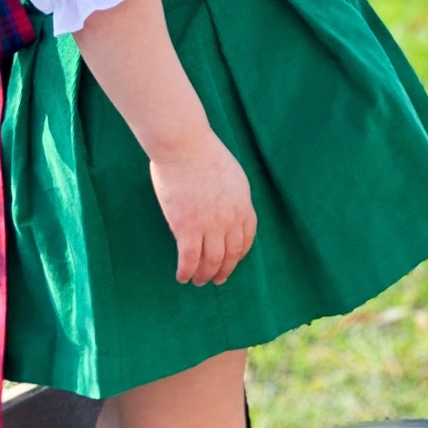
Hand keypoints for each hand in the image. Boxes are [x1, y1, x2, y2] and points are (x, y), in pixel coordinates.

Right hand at [149, 129, 256, 286]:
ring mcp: (209, 225)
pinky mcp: (187, 228)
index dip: (239, 254)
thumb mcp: (231, 173)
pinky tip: (181, 276)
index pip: (246, 238)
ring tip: (198, 281)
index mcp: (243, 204)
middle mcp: (230, 219)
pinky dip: (186, 271)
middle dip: (224, 270)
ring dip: (205, 275)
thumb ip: (232, 194)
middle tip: (217, 279)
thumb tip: (226, 206)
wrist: (184, 146)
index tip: (232, 261)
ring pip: (211, 261)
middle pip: (231, 254)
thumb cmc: (203, 152)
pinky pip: (189, 259)